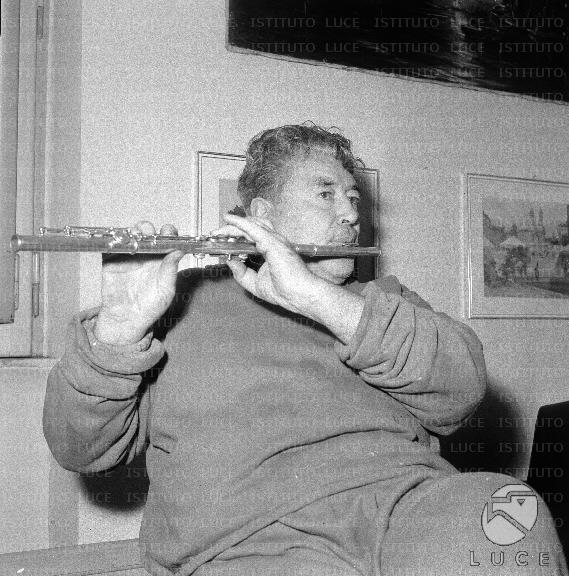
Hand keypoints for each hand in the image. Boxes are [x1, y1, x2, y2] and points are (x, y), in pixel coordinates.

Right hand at [94, 221, 184, 344]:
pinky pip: (111, 246)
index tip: (168, 231)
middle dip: (148, 229)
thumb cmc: (150, 308)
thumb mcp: (166, 290)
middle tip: (148, 231)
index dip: (168, 233)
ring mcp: (128, 257)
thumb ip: (170, 269)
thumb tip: (179, 251)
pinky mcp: (111, 261)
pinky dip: (113, 240)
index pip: (166, 241)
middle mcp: (146, 256)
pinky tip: (119, 241)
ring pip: (130, 237)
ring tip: (135, 234)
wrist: (126, 319)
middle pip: (147, 234)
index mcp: (161, 260)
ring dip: (132, 232)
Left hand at [211, 214, 318, 316]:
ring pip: (250, 225)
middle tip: (214, 235)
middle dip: (230, 230)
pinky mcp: (273, 242)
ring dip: (232, 226)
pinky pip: (253, 228)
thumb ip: (241, 273)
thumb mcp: (254, 283)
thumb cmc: (284, 291)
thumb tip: (228, 261)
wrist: (299, 295)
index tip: (220, 241)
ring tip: (218, 231)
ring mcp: (274, 240)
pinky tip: (229, 220)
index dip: (235, 236)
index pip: (251, 236)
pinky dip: (240, 223)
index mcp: (271, 249)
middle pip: (249, 228)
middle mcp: (274, 241)